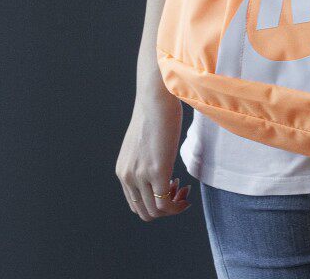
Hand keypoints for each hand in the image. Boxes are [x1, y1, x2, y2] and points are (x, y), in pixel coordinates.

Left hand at [116, 90, 189, 220]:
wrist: (155, 98)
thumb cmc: (155, 113)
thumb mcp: (144, 142)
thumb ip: (145, 158)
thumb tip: (159, 162)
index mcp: (123, 170)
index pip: (136, 204)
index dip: (155, 203)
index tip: (172, 188)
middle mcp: (128, 176)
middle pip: (145, 212)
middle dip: (165, 208)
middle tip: (180, 192)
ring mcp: (141, 175)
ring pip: (155, 211)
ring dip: (173, 207)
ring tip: (184, 192)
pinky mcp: (157, 171)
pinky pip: (165, 203)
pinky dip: (177, 205)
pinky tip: (186, 193)